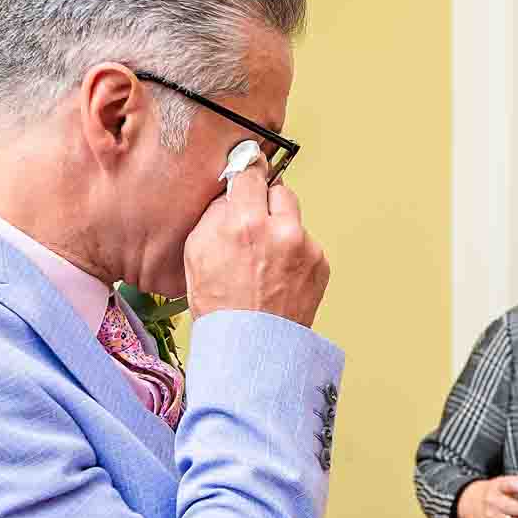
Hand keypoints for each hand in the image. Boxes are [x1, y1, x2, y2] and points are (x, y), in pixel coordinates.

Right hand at [184, 156, 329, 324]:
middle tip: (253, 223)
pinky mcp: (321, 263)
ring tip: (264, 261)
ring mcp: (306, 247)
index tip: (247, 169)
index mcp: (246, 222)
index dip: (247, 171)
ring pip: (294, 218)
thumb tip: (233, 191)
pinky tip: (278, 276)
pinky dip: (294, 253)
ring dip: (281, 229)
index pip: (251, 172)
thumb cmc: (219, 304)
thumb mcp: (197, 250)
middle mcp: (281, 230)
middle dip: (266, 202)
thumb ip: (217, 212)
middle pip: (278, 189)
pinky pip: (306, 244)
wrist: (250, 347)